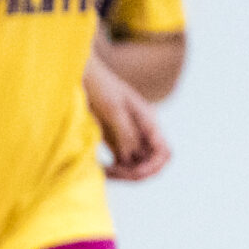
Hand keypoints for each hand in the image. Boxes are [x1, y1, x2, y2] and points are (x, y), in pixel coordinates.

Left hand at [85, 55, 169, 180]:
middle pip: (150, 164)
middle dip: (135, 173)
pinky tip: (97, 168)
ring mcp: (129, 137)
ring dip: (122, 174)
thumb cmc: (99, 84)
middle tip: (110, 173)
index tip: (136, 173)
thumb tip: (130, 157)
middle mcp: (143, 132)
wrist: (84, 74)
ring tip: (102, 171)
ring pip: (135, 166)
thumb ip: (125, 131)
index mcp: (148, 121)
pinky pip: (121, 162)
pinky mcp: (114, 141)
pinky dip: (112, 169)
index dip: (154, 167)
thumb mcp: (113, 106)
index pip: (163, 152)